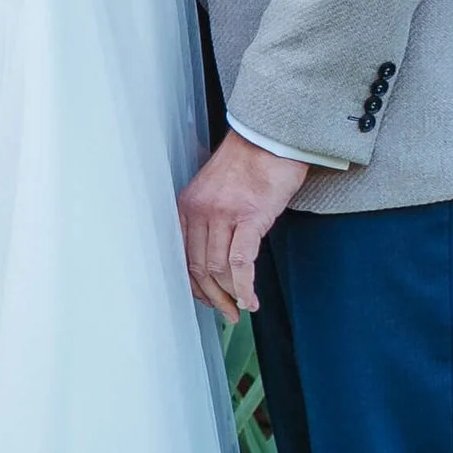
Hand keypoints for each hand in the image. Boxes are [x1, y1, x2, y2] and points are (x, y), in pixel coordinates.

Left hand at [178, 131, 310, 318]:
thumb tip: (213, 261)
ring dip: (230, 295)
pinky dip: (245, 286)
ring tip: (242, 306)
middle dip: (213, 297)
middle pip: (199, 267)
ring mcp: (223, 214)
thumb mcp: (214, 191)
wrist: (271, 140)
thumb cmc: (249, 165)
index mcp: (187, 206)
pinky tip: (250, 298)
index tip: (206, 300)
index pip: (182, 256)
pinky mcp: (249, 217)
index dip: (194, 286)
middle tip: (227, 312)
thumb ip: (208, 221)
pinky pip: (241, 262)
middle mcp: (199, 211)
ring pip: (218, 269)